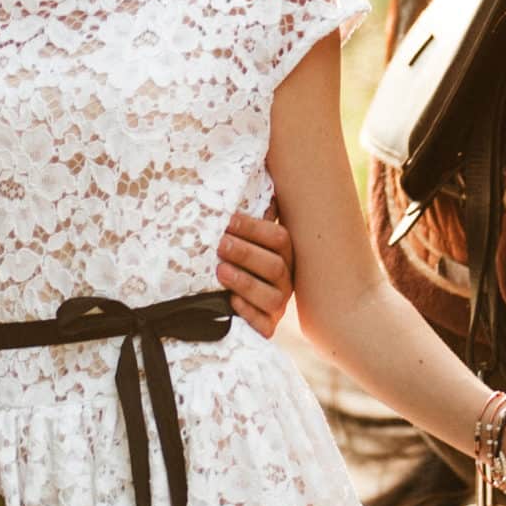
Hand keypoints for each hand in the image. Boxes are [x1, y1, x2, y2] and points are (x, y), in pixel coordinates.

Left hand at [218, 205, 294, 336]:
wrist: (232, 302)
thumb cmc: (238, 261)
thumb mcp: (243, 238)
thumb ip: (250, 217)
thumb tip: (254, 179)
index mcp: (283, 253)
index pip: (277, 237)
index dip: (253, 228)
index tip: (227, 220)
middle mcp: (286, 278)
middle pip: (274, 265)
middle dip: (246, 253)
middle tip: (220, 244)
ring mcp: (278, 304)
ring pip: (272, 296)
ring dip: (245, 282)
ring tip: (220, 272)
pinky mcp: (267, 327)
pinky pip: (264, 325)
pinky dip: (249, 314)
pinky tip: (232, 303)